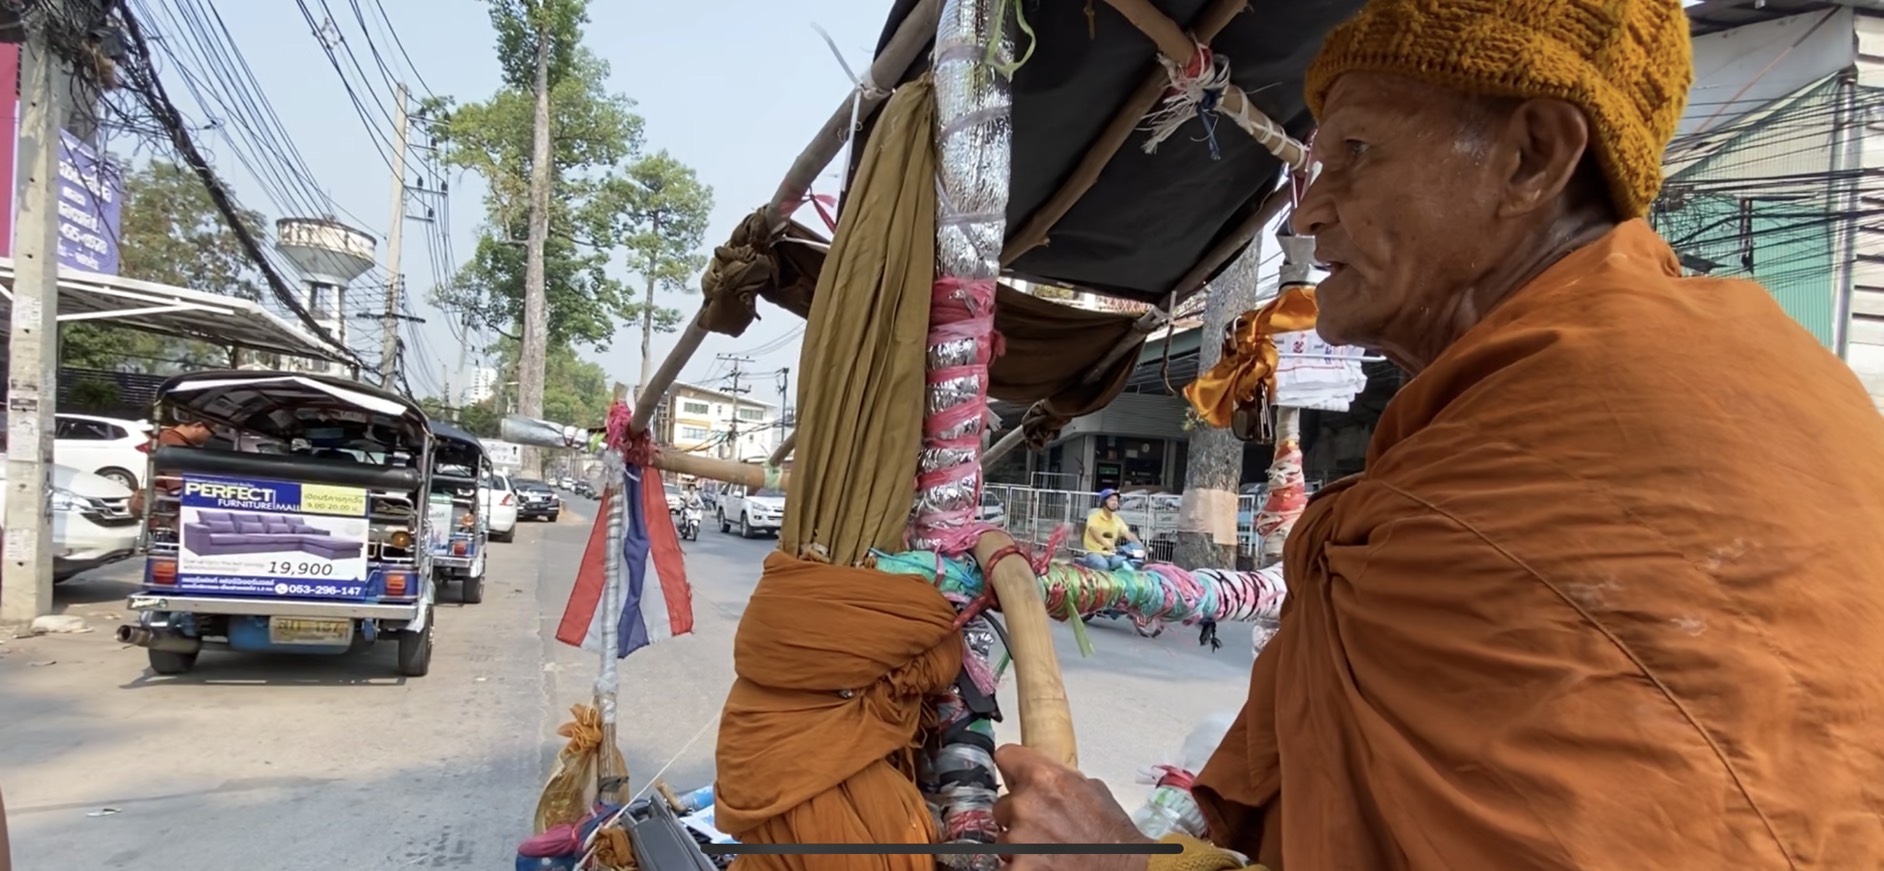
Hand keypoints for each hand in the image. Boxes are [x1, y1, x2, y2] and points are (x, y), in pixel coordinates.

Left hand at [992, 744, 1151, 870]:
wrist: (1122, 869)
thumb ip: (1061, 779)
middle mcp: (1025, 805)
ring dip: (1020, 843)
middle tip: (1044, 828)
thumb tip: (1044, 779)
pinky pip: (1005, 864)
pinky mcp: (1017, 869)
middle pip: (1003, 804)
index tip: (1015, 778)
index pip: (1006, 757)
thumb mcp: (1093, 790)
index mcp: (1044, 778)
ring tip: (1048, 851)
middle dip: (1018, 815)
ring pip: (1003, 838)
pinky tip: (1043, 865)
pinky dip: (1021, 866)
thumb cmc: (1113, 836)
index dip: (1013, 769)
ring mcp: (1019, 840)